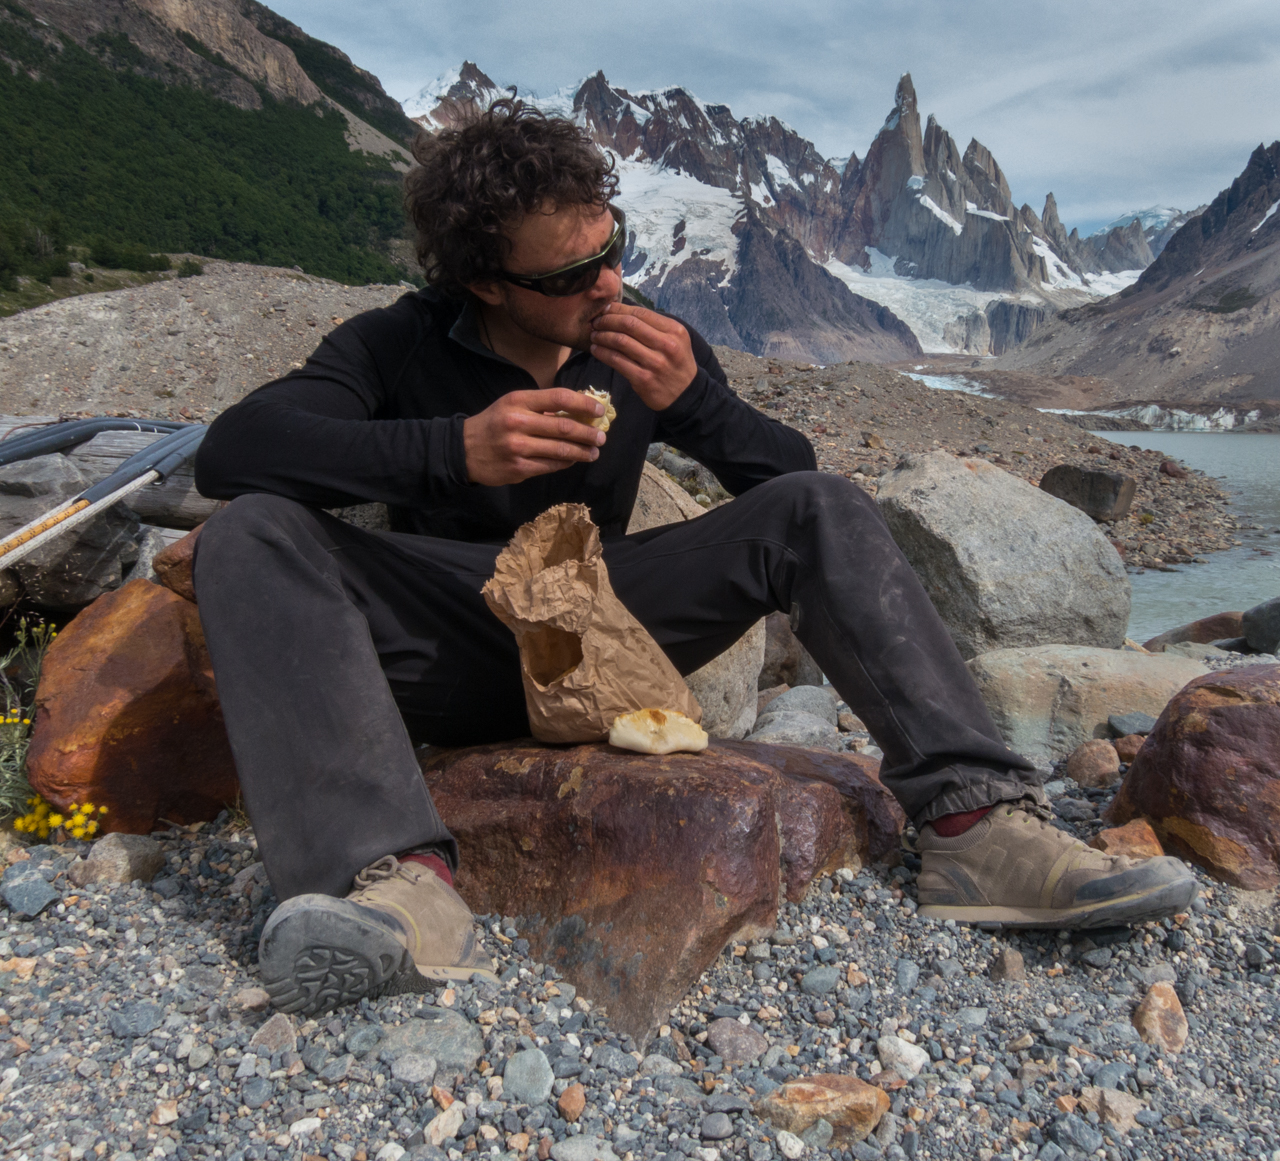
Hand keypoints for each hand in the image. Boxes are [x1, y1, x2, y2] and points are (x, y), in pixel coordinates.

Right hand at [463, 388, 606, 485]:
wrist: (463, 450)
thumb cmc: (494, 423)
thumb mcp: (512, 404)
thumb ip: (541, 405)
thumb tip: (578, 409)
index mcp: (519, 401)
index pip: (560, 398)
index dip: (584, 403)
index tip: (599, 410)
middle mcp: (518, 422)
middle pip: (565, 427)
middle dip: (588, 433)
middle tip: (601, 437)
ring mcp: (518, 447)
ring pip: (561, 450)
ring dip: (583, 451)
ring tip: (594, 452)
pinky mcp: (519, 468)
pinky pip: (551, 466)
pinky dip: (566, 463)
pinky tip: (574, 460)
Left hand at [589, 303, 696, 410]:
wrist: (685, 395)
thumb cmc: (675, 364)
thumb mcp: (675, 340)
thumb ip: (654, 327)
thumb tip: (623, 312)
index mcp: (674, 330)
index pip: (641, 313)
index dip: (619, 309)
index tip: (606, 309)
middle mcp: (666, 344)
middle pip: (629, 324)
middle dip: (608, 320)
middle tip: (596, 322)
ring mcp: (655, 363)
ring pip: (620, 341)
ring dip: (602, 336)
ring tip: (594, 335)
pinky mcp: (643, 379)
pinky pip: (617, 361)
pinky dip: (602, 353)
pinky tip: (596, 350)